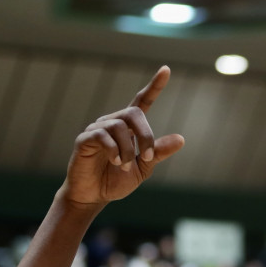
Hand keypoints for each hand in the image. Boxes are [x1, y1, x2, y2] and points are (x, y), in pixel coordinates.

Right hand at [58, 66, 184, 213]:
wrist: (93, 196)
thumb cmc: (116, 180)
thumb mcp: (144, 167)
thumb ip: (159, 153)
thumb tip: (181, 139)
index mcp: (129, 129)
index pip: (142, 102)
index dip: (154, 87)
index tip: (166, 70)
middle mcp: (112, 123)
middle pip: (133, 113)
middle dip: (146, 136)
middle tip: (148, 157)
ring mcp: (97, 129)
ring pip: (119, 126)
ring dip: (128, 150)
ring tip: (125, 166)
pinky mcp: (84, 139)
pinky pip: (101, 135)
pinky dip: (113, 149)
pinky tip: (116, 162)